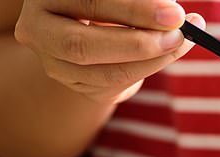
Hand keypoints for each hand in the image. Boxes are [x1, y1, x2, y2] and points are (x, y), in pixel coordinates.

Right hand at [14, 0, 204, 103]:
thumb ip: (136, 1)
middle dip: (138, 43)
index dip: (133, 9)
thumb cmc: (107, 0)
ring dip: (152, 60)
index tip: (174, 13)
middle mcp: (37, 30)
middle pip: (81, 46)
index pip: (88, 3)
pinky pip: (116, 84)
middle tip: (179, 34)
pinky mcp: (77, 85)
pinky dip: (149, 69)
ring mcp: (53, 63)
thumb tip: (170, 13)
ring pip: (103, 73)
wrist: (89, 22)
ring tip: (182, 42)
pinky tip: (170, 53)